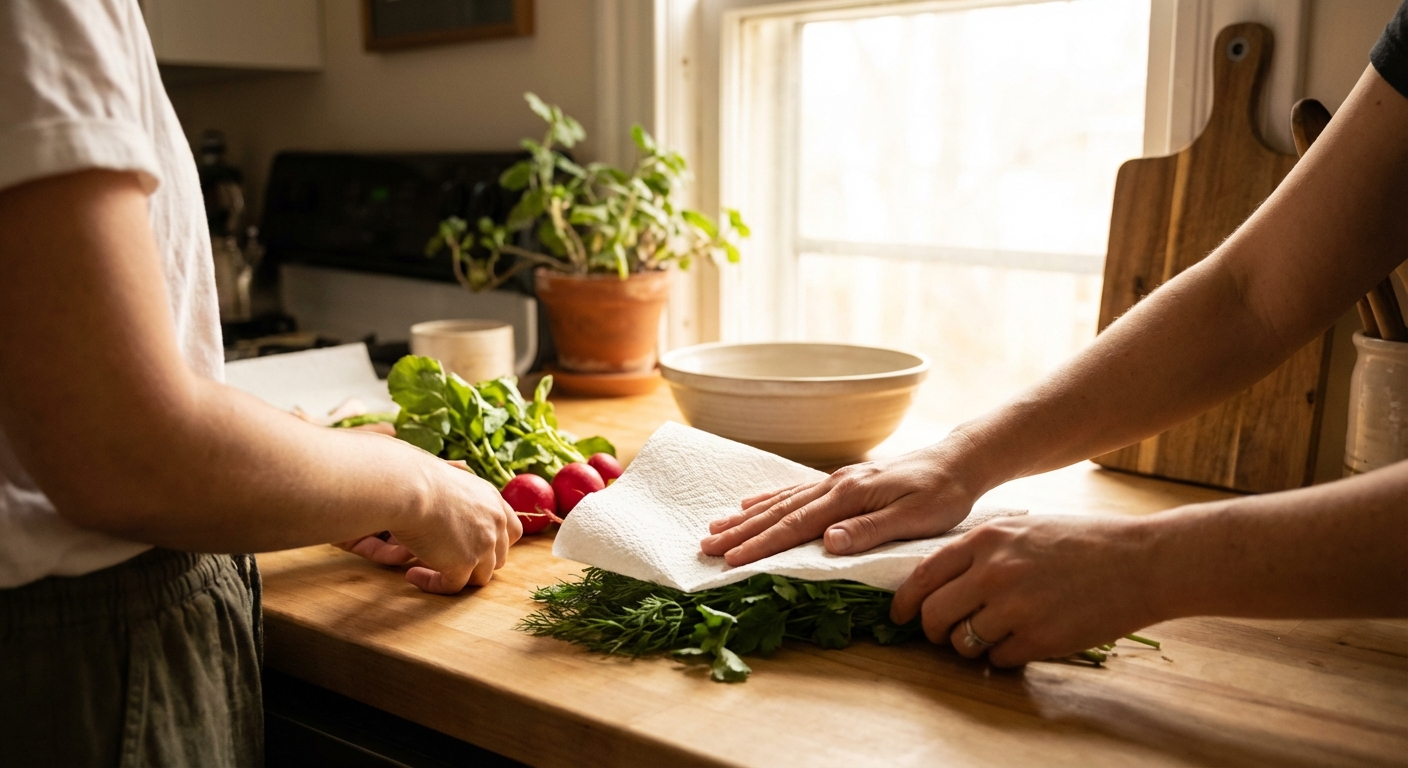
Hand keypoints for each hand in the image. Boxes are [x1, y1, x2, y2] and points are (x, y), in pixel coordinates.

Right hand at [337, 460, 521, 593]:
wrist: (410, 488)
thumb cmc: (418, 478)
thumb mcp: (450, 475)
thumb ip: (459, 486)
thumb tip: (459, 470)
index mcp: (492, 501)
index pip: (511, 530)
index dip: (497, 543)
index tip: (473, 547)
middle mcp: (494, 523)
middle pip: (499, 556)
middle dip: (478, 562)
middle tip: (449, 561)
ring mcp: (483, 546)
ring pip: (480, 576)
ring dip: (457, 577)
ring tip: (428, 570)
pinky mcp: (464, 564)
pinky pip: (453, 587)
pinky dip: (433, 584)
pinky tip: (413, 575)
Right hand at [699, 441, 981, 565]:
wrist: (959, 461)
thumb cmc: (943, 493)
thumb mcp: (916, 517)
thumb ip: (871, 530)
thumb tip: (828, 543)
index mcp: (848, 496)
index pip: (795, 526)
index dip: (760, 545)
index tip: (731, 560)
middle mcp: (835, 485)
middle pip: (778, 512)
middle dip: (740, 532)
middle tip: (706, 548)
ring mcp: (836, 481)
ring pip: (781, 502)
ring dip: (746, 517)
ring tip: (715, 527)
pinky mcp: (842, 482)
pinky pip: (795, 492)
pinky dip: (768, 500)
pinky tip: (750, 505)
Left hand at [889, 515, 1155, 666]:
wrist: (1139, 561)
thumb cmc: (1082, 542)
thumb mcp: (1022, 528)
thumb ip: (982, 550)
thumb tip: (942, 578)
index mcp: (986, 541)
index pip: (923, 576)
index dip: (905, 601)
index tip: (902, 614)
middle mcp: (993, 573)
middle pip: (934, 614)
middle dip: (932, 630)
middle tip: (942, 634)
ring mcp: (1015, 608)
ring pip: (963, 642)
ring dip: (968, 645)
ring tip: (989, 635)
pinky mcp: (1039, 638)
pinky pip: (999, 658)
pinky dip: (1003, 656)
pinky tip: (1021, 641)